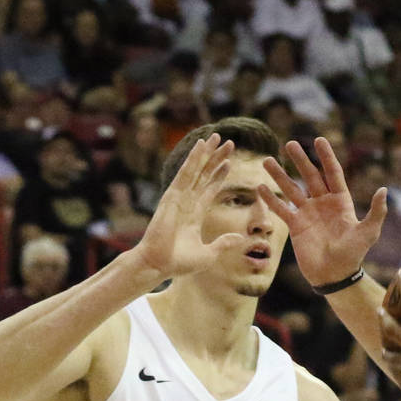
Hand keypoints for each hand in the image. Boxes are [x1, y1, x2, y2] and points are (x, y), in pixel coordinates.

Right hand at [132, 134, 241, 278]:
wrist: (159, 264)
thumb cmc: (179, 263)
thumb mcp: (209, 253)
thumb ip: (224, 243)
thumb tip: (241, 239)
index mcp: (195, 213)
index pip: (210, 188)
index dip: (219, 174)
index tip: (229, 162)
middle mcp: (187, 201)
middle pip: (204, 174)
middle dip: (216, 158)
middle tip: (228, 142)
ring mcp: (179, 197)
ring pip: (196, 169)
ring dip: (206, 152)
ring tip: (216, 136)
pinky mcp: (172, 195)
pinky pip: (186, 173)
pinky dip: (194, 158)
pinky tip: (201, 146)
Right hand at [259, 137, 386, 286]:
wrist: (335, 275)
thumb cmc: (354, 254)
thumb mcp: (369, 232)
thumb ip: (376, 212)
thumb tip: (384, 190)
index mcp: (341, 201)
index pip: (333, 173)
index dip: (326, 156)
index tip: (319, 139)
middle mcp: (323, 203)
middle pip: (310, 176)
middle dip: (300, 160)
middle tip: (290, 144)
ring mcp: (308, 213)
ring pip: (291, 189)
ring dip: (279, 175)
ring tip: (266, 160)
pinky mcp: (295, 226)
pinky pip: (281, 209)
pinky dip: (271, 199)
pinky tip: (260, 187)